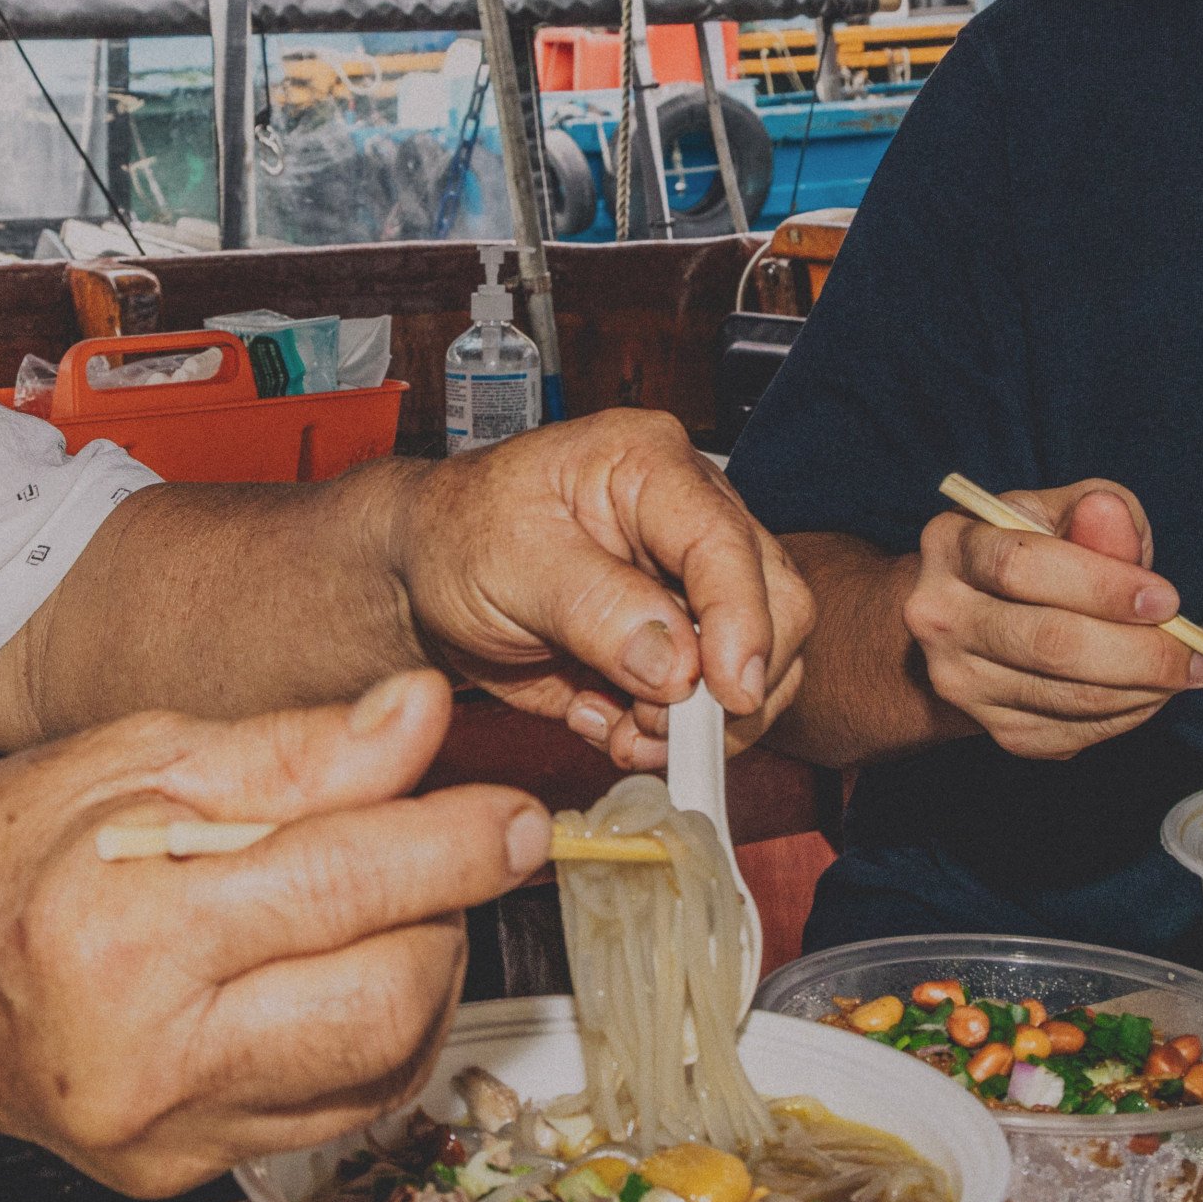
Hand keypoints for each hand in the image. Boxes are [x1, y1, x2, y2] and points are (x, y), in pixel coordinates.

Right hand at [0, 669, 544, 1193]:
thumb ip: (289, 753)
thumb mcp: (127, 765)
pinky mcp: (188, 1173)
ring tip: (377, 904)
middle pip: (386, 997)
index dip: (452, 845)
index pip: (340, 885)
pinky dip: (373, 1034)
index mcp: (122, 931)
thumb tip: (419, 721)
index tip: (515, 816)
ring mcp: (171, 1131)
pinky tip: (337, 973)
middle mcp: (149, 1053)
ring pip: (382, 1065)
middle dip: (446, 915)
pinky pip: (340, 1108)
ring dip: (422, 974)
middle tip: (439, 851)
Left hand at [388, 409, 814, 768]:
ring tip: (620, 730)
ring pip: (756, 667)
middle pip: (777, 606)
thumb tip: (677, 663)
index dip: (741, 622)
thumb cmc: (458, 536)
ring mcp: (692, 586)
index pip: (729, 543)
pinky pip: (709, 707)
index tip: (726, 693)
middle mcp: (690, 521)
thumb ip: (594, 606)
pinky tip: (603, 720)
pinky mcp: (680, 644)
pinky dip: (665, 735)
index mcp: (652, 466)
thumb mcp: (508, 560)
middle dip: (729, 685)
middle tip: (659, 725)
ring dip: (696, 723)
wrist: (426, 579)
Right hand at [903, 480, 1202, 760]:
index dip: (1101, 586)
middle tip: (1197, 654)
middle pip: (1046, 644)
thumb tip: (1109, 514)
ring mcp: (961, 680)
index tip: (1166, 600)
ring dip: (1143, 689)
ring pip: (1066, 698)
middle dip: (1137, 652)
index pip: (1020, 566)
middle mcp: (940, 617)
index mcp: (952, 545)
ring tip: (1186, 671)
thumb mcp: (1061, 513)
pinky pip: (1071, 732)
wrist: (977, 618)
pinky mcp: (992, 728)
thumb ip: (1095, 512)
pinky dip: (1126, 715)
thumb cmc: (1033, 552)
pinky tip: (1150, 691)